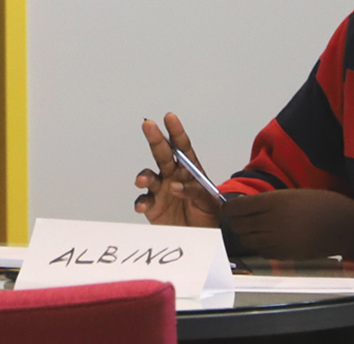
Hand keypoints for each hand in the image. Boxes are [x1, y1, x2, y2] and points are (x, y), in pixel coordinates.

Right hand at [133, 113, 220, 227]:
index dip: (176, 132)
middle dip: (155, 139)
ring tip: (143, 180)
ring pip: (149, 176)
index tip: (170, 117)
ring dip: (144, 175)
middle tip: (148, 125)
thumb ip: (196, 192)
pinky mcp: (153, 206)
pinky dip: (142, 202)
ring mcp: (161, 190)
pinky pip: (144, 200)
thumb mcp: (211, 203)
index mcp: (190, 170)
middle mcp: (173, 175)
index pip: (183, 147)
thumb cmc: (209, 216)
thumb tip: (175, 186)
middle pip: (162, 154)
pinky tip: (143, 205)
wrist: (202, 237)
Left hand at [218, 189, 353, 260]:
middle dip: (235, 222)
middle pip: (240, 225)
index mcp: (275, 202)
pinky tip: (265, 240)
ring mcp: (278, 240)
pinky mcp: (285, 255)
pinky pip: (262, 251)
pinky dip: (259, 246)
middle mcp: (272, 221)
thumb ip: (271, 201)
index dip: (229, 208)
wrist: (345, 226)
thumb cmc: (323, 205)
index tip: (226, 208)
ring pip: (248, 240)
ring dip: (246, 235)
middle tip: (236, 219)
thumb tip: (249, 206)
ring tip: (250, 230)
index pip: (240, 207)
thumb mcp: (294, 194)